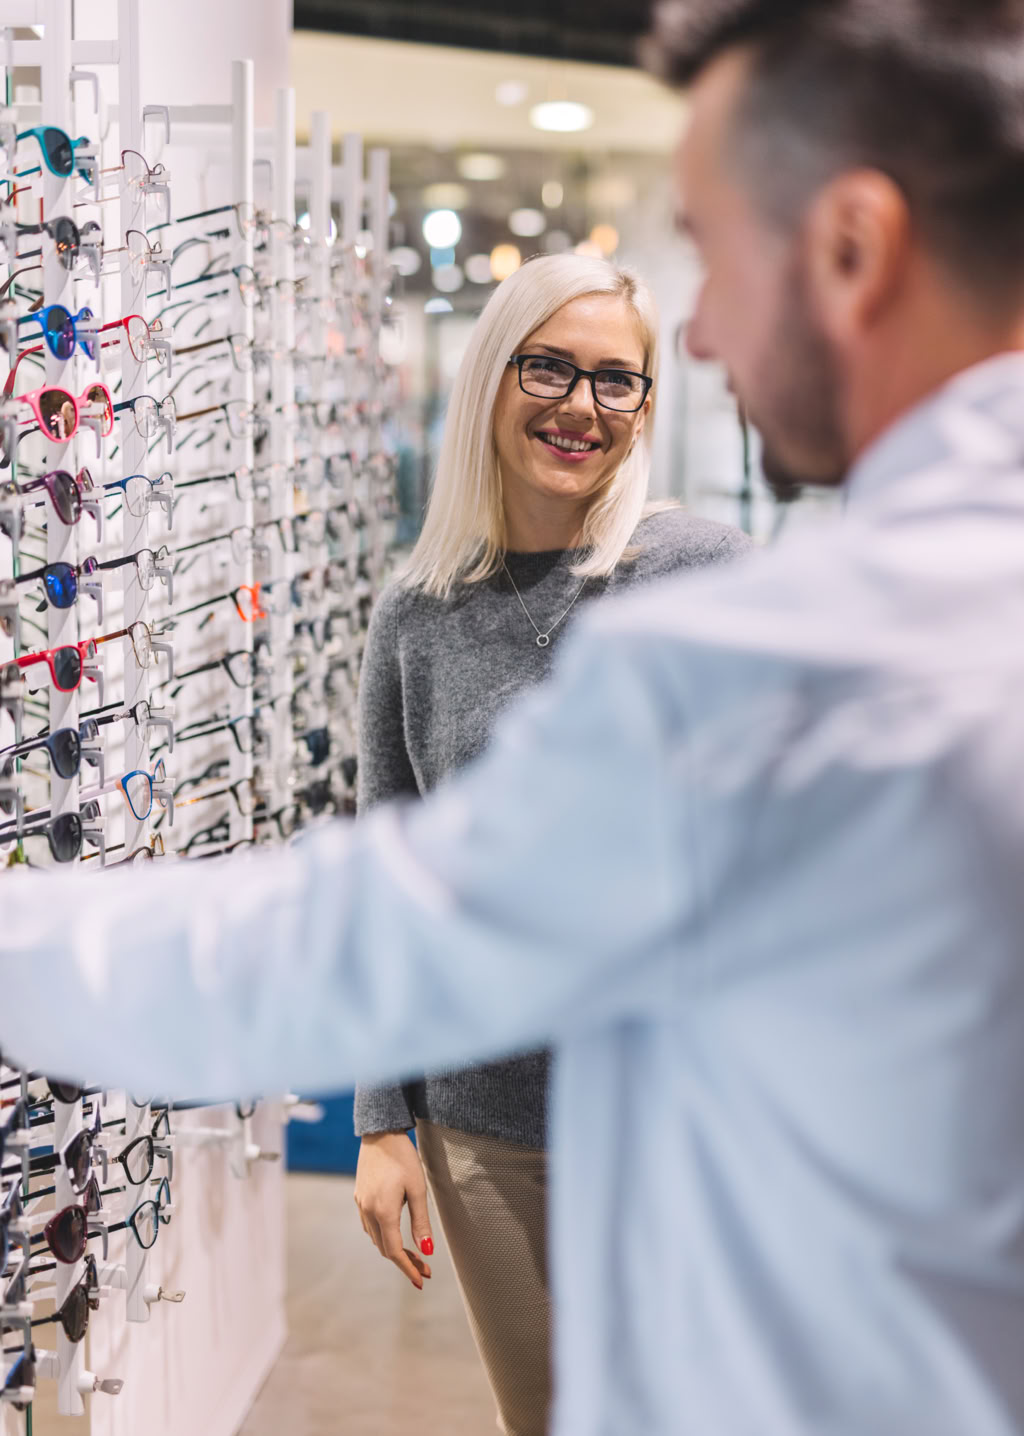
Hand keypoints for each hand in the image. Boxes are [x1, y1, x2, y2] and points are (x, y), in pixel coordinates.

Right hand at [354, 1131, 433, 1289]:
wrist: (381, 1132)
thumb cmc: (403, 1158)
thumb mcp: (418, 1189)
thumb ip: (421, 1222)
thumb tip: (427, 1251)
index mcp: (383, 1212)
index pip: (394, 1251)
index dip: (408, 1268)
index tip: (421, 1281)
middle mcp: (368, 1211)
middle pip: (384, 1248)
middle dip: (404, 1261)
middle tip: (425, 1269)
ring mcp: (361, 1204)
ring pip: (375, 1238)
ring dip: (393, 1249)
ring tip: (414, 1254)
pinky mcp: (359, 1196)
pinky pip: (369, 1225)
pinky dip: (383, 1235)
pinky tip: (395, 1232)